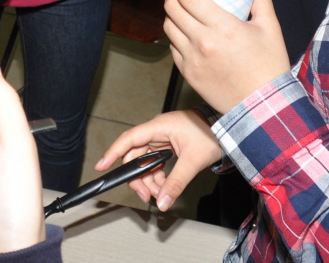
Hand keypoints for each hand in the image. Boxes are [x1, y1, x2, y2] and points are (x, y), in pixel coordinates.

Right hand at [96, 110, 222, 211]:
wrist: (226, 129)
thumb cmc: (210, 134)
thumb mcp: (192, 161)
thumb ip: (176, 183)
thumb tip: (163, 201)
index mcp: (158, 127)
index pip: (129, 139)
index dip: (113, 153)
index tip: (101, 166)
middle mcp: (156, 132)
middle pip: (135, 156)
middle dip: (138, 178)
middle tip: (146, 196)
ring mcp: (161, 139)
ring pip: (145, 163)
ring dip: (149, 180)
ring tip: (160, 195)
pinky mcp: (167, 146)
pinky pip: (155, 163)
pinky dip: (157, 177)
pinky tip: (164, 188)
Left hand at [164, 0, 292, 113]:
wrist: (262, 108)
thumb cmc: (269, 68)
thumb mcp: (271, 30)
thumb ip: (262, 3)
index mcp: (221, 27)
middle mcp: (201, 42)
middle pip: (172, 9)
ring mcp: (192, 60)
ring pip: (168, 28)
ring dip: (169, 13)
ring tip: (176, 6)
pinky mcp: (188, 74)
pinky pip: (173, 48)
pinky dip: (174, 35)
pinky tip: (180, 30)